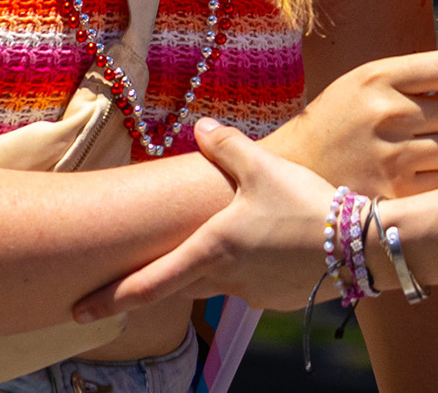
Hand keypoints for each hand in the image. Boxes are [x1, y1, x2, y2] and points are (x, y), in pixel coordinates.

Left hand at [76, 117, 338, 317]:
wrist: (358, 245)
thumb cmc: (305, 205)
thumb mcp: (262, 167)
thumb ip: (227, 146)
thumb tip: (201, 127)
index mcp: (211, 250)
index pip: (149, 283)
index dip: (109, 299)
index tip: (79, 311)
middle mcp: (225, 279)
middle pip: (178, 284)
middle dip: (152, 282)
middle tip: (118, 284)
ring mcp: (252, 294)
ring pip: (215, 283)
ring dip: (208, 269)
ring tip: (219, 245)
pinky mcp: (278, 298)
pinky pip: (248, 284)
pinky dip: (246, 269)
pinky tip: (267, 244)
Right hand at [264, 40, 437, 196]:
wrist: (294, 167)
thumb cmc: (336, 120)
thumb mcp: (364, 82)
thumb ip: (413, 69)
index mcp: (379, 77)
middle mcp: (388, 113)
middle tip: (426, 123)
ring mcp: (393, 155)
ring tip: (413, 149)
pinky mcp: (396, 192)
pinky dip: (432, 179)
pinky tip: (405, 174)